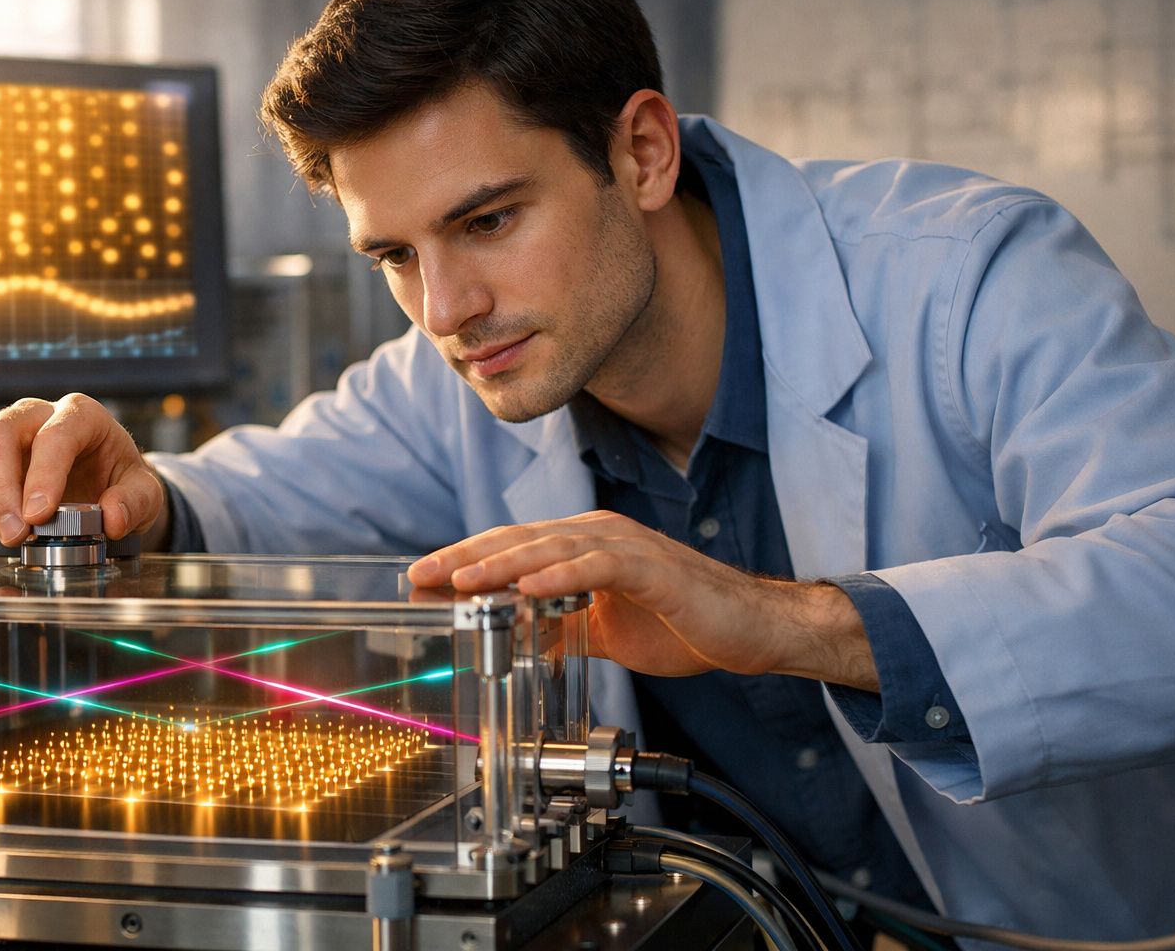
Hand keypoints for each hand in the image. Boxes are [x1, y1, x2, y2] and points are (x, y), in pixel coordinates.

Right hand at [0, 393, 166, 545]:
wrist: (100, 488)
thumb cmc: (118, 483)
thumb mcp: (143, 492)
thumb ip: (135, 502)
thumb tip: (111, 517)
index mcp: (80, 415)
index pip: (55, 433)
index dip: (44, 474)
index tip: (39, 516)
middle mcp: (31, 416)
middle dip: (0, 488)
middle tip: (14, 534)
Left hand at [406, 511, 876, 688]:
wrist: (752, 629)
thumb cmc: (684, 622)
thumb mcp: (603, 633)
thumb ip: (559, 629)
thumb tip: (513, 639)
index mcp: (583, 546)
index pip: (511, 549)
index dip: (466, 561)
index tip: (423, 578)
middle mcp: (598, 535)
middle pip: (519, 540)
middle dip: (466, 558)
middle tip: (421, 574)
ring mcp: (625, 545)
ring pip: (551, 546)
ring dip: (502, 563)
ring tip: (461, 580)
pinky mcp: (652, 565)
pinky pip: (599, 565)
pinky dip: (561, 574)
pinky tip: (528, 586)